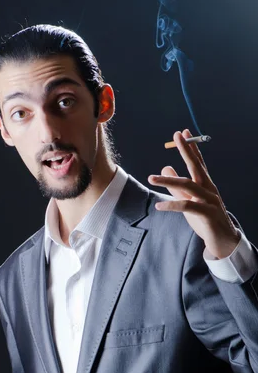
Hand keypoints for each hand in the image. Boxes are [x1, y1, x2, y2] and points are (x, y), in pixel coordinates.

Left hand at [148, 129, 239, 258]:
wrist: (222, 240)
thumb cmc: (205, 220)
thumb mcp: (189, 201)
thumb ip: (177, 187)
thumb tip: (165, 168)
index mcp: (205, 185)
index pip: (198, 162)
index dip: (191, 148)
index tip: (183, 132)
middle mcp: (209, 189)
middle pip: (196, 167)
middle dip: (186, 151)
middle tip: (176, 137)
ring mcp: (209, 201)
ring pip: (188, 186)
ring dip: (169, 181)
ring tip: (151, 178)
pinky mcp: (207, 214)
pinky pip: (187, 207)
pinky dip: (172, 205)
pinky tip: (159, 205)